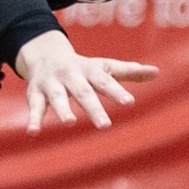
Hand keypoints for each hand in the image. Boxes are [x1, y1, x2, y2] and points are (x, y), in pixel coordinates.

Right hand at [13, 30, 157, 132]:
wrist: (44, 55)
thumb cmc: (82, 68)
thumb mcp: (104, 67)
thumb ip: (129, 71)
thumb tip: (156, 72)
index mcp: (89, 70)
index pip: (105, 81)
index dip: (117, 91)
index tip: (129, 102)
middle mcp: (71, 76)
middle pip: (83, 92)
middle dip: (93, 108)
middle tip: (105, 125)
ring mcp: (52, 84)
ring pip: (57, 97)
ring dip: (62, 109)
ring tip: (69, 123)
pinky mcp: (36, 94)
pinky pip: (35, 108)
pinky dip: (33, 120)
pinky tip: (33, 133)